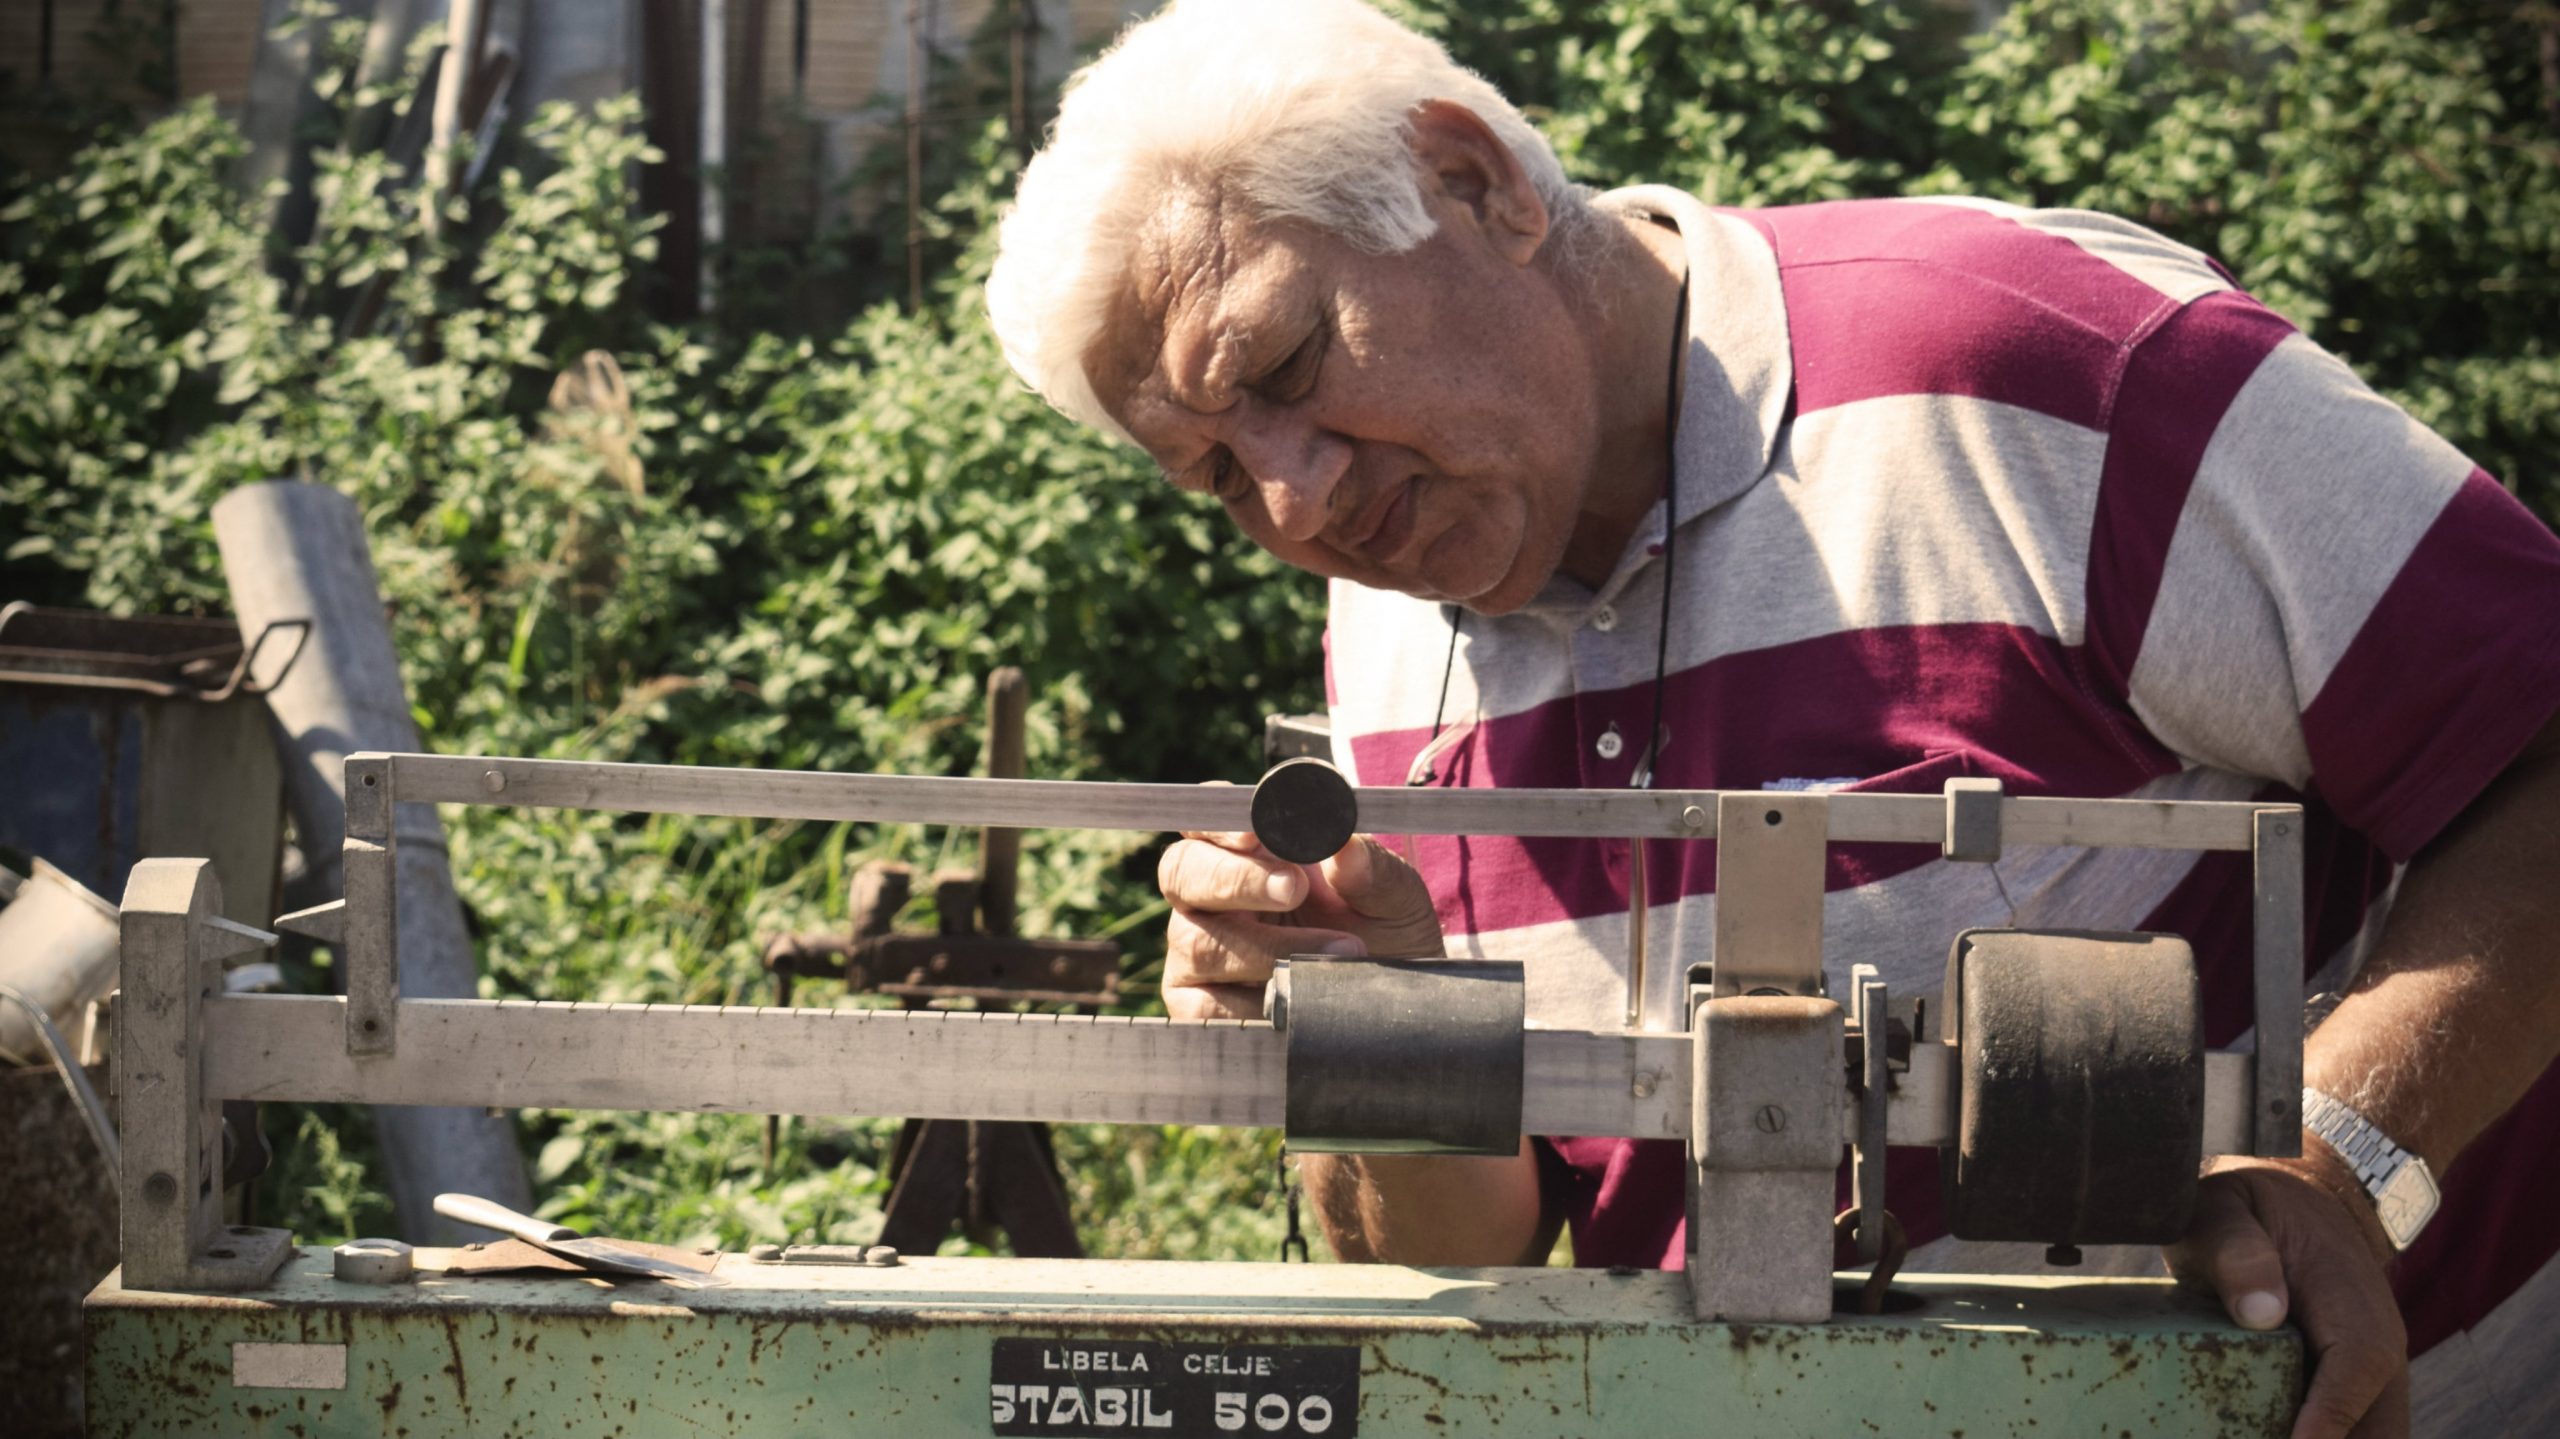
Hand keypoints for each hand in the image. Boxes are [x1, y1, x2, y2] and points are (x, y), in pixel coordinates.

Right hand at [1156, 823, 1441, 1019]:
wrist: (1392, 1009)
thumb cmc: (1382, 936)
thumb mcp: (1395, 900)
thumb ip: (1373, 870)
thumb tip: (1346, 848)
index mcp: (1247, 852)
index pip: (1206, 818)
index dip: (1218, 822)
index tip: (1254, 831)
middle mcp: (1209, 897)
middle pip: (1181, 870)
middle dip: (1236, 878)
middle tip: (1294, 888)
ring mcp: (1197, 952)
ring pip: (1197, 942)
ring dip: (1268, 948)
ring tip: (1337, 953)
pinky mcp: (1198, 1007)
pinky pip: (1203, 1006)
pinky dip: (1253, 1004)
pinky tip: (1296, 1001)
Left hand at [2165, 1155, 2408, 1438]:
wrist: (2304, 1202)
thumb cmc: (2252, 1206)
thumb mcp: (2224, 1207)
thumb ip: (2234, 1249)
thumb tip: (2261, 1313)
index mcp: (2349, 1300)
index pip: (2357, 1367)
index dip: (2330, 1417)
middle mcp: (2376, 1342)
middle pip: (2379, 1425)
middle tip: (2257, 1434)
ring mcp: (2373, 1370)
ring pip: (2374, 1434)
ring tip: (2257, 1432)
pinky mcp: (2356, 1385)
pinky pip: (2357, 1429)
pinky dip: (2326, 1437)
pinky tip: (2269, 1431)